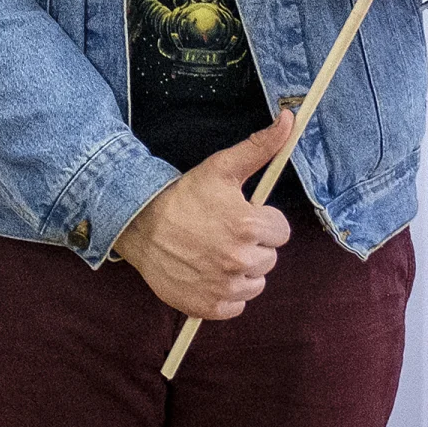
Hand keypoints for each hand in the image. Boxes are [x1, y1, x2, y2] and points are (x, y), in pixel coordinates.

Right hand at [115, 113, 295, 320]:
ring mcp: (224, 287)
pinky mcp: (209, 308)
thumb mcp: (221, 167)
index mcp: (249, 226)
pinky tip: (207, 274)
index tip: (239, 217)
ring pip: (255, 283)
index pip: (280, 232)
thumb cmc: (182, 195)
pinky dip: (226, 294)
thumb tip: (289, 119)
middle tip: (222, 233)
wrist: (138, 224)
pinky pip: (236, 306)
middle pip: (269, 259)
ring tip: (214, 253)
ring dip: (241, 271)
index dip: (261, 222)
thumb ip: (260, 147)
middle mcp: (239, 260)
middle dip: (252, 246)